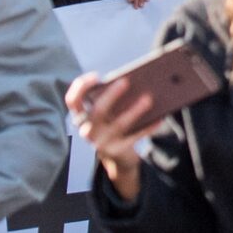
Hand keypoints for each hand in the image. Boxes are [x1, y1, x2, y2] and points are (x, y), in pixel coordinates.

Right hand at [66, 71, 158, 198]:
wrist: (117, 156)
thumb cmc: (113, 124)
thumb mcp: (109, 113)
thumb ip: (115, 98)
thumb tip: (137, 80)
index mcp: (82, 116)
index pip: (72, 100)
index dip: (80, 87)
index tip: (96, 76)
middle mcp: (87, 130)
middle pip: (97, 111)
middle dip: (111, 95)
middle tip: (126, 82)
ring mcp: (100, 143)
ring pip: (118, 124)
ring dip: (134, 110)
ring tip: (149, 99)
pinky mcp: (116, 151)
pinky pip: (135, 137)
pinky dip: (148, 126)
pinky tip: (160, 117)